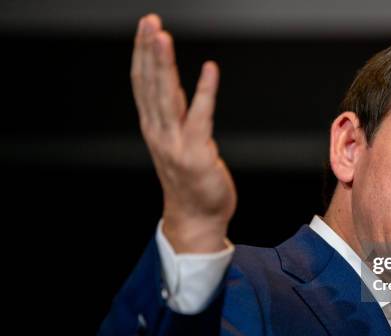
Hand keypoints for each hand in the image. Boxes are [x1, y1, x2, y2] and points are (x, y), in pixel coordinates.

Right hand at [131, 14, 235, 252]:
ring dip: (164, 65)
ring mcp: (175, 144)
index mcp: (154, 129)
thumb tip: (175, 88)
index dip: (142, 54)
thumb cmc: (190, 183)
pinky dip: (205, 92)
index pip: (143, 84)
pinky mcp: (196, 153)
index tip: (145, 28)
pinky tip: (210, 70)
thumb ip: (175, 116)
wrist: (196, 219)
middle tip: (149, 21)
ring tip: (162, 37)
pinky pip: (201, 117)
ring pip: (166, 97)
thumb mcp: (177, 144)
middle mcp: (159, 133)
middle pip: (150, 85)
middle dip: (148, 51)